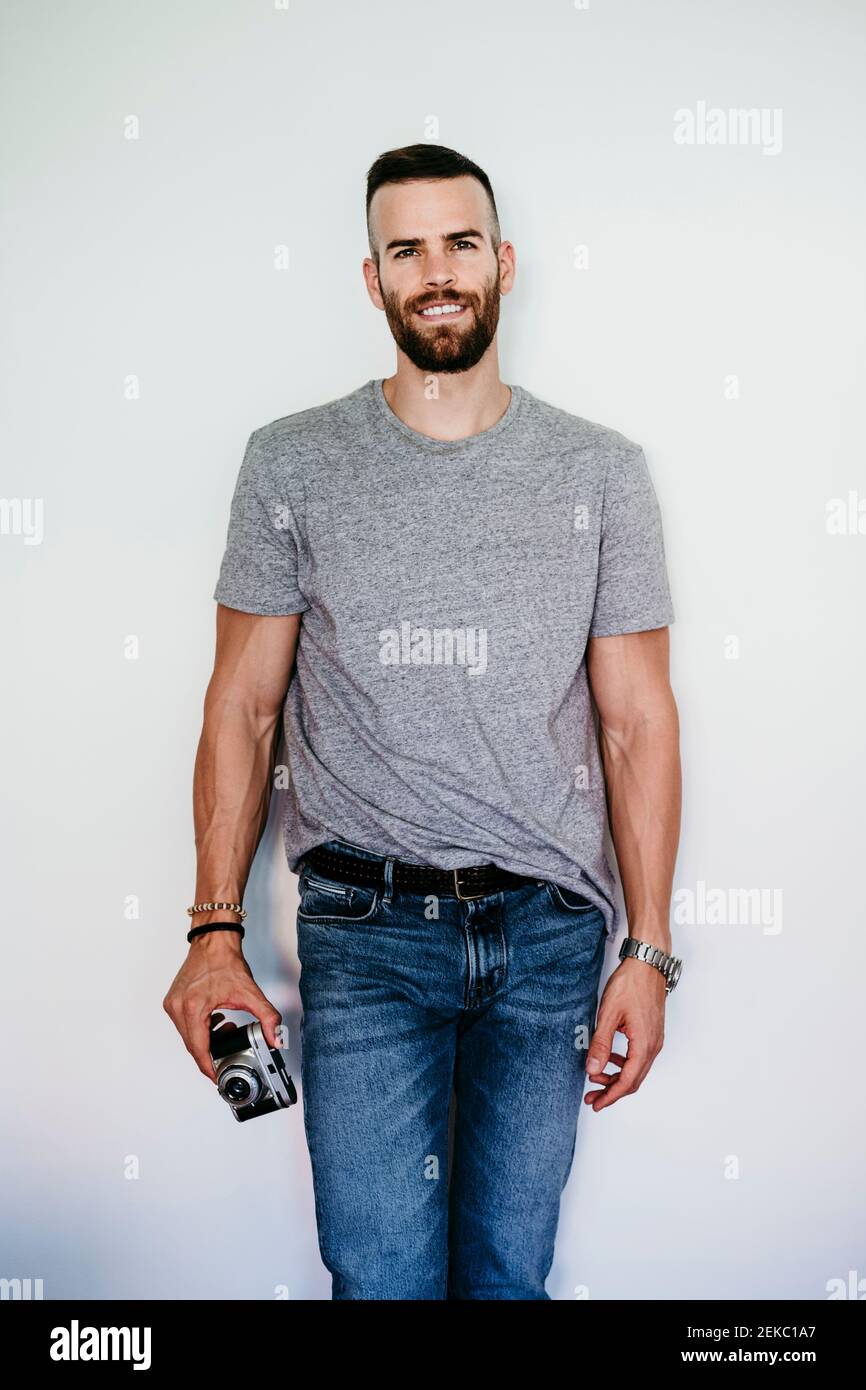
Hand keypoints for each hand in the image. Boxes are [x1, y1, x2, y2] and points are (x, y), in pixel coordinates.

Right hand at [162, 932, 282, 1083]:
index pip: (198, 1049)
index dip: (209, 1067)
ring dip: (206, 1040)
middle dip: (211, 1053)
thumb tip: (275, 1038)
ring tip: (227, 1031)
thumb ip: (267, 1017)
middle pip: (192, 1045)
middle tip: (228, 1053)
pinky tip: (216, 1022)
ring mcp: (173, 1004)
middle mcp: (178, 1007)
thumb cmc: (225, 961)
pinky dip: (200, 1029)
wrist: (213, 940)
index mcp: (193, 1007)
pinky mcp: (173, 1000)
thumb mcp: (250, 992)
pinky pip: (185, 1025)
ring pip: (188, 1036)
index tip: (217, 1077)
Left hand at [583, 955, 665, 1110]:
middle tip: (592, 1097)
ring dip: (617, 1078)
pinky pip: (639, 1058)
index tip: (596, 1103)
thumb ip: (601, 1044)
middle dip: (612, 1091)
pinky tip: (610, 1060)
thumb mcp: (609, 1014)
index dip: (611, 1095)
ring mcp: (655, 1040)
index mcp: (644, 1044)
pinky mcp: (652, 1033)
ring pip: (636, 1070)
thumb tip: (592, 1069)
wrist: (648, 964)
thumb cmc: (630, 984)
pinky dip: (624, 1064)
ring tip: (596, 1077)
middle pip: (634, 1080)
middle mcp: (653, 1046)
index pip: (628, 1081)